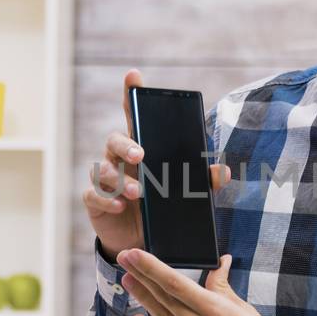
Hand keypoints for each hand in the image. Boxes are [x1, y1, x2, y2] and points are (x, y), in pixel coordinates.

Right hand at [82, 69, 228, 260]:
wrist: (140, 239)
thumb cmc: (161, 207)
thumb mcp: (185, 193)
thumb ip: (204, 181)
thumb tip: (223, 171)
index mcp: (140, 148)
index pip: (133, 116)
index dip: (131, 94)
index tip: (134, 76)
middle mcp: (118, 158)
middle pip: (114, 140)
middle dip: (126, 145)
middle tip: (141, 156)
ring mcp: (104, 178)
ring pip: (102, 168)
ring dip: (119, 179)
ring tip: (137, 192)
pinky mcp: (94, 200)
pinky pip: (93, 194)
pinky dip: (106, 199)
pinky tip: (120, 205)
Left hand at [117, 249, 298, 315]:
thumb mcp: (245, 309)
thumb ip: (223, 287)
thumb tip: (219, 263)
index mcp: (217, 311)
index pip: (176, 284)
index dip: (152, 267)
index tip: (135, 254)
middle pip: (163, 298)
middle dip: (141, 276)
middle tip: (124, 259)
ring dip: (142, 298)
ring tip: (127, 280)